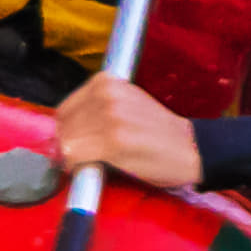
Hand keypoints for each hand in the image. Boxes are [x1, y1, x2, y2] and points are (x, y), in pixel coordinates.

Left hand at [50, 74, 203, 188]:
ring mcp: (110, 117)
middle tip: (85, 158)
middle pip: (63, 127)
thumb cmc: (155, 131)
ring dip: (74, 158)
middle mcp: (107, 94)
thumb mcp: (125, 104)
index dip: (67, 131)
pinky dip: (79, 167)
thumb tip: (61, 129)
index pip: (64, 110)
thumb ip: (95, 108)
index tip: (78, 144)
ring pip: (67, 142)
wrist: (190, 147)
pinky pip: (76, 156)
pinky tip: (96, 168)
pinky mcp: (114, 141)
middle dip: (68, 146)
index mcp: (106, 81)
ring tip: (95, 161)